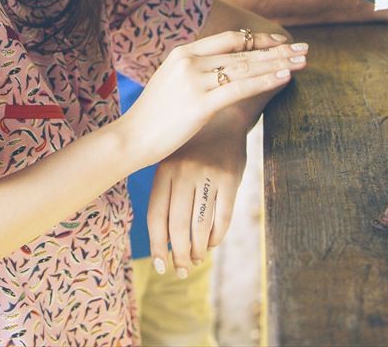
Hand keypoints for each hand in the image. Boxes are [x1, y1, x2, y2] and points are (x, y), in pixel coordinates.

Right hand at [119, 30, 306, 170]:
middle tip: (304, 48)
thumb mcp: (170, 83)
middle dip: (277, 50)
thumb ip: (194, 72)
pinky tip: (284, 77)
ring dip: (278, 63)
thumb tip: (219, 72)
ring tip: (303, 61)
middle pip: (243, 51)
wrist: (130, 137)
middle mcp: (190, 61)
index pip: (229, 39)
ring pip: (245, 67)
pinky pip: (239, 88)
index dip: (258, 39)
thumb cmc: (152, 116)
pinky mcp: (200, 103)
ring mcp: (194, 80)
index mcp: (182, 52)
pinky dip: (264, 81)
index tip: (280, 40)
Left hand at [147, 124, 246, 278]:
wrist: (223, 116)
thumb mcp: (171, 161)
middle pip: (178, 227)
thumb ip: (166, 193)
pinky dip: (216, 237)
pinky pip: (223, 218)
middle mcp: (184, 173)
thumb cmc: (192, 147)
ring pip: (201, 226)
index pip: (156, 216)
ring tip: (196, 260)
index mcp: (164, 170)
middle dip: (179, 255)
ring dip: (198, 250)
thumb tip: (164, 240)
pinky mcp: (231, 179)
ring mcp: (208, 175)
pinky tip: (211, 244)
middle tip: (181, 270)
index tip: (160, 265)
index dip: (157, 245)